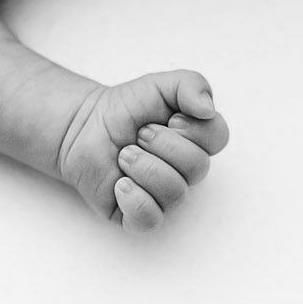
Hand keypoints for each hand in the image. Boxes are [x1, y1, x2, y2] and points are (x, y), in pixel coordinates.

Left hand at [56, 68, 230, 231]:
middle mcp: (185, 171)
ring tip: (123, 154)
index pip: (218, 138)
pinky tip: (119, 183)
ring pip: (175, 193)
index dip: (191, 127)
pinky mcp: (139, 215)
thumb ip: (190, 85)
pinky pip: (149, 219)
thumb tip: (207, 109)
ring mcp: (164, 196)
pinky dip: (134, 199)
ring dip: (143, 166)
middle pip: (197, 167)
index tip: (169, 118)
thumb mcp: (158, 85)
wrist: (84, 125)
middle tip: (139, 134)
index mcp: (196, 141)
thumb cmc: (125, 109)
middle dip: (161, 144)